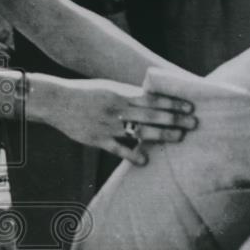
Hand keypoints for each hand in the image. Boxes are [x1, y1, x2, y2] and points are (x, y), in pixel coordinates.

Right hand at [41, 79, 197, 165]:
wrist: (55, 101)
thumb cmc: (87, 94)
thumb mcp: (110, 89)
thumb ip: (131, 94)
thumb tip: (155, 98)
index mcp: (121, 94)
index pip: (153, 99)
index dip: (172, 103)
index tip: (190, 107)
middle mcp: (117, 109)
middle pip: (151, 115)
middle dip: (174, 119)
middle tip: (194, 123)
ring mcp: (108, 125)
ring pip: (139, 131)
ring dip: (161, 135)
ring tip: (179, 138)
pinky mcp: (97, 139)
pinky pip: (118, 149)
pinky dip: (132, 155)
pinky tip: (146, 160)